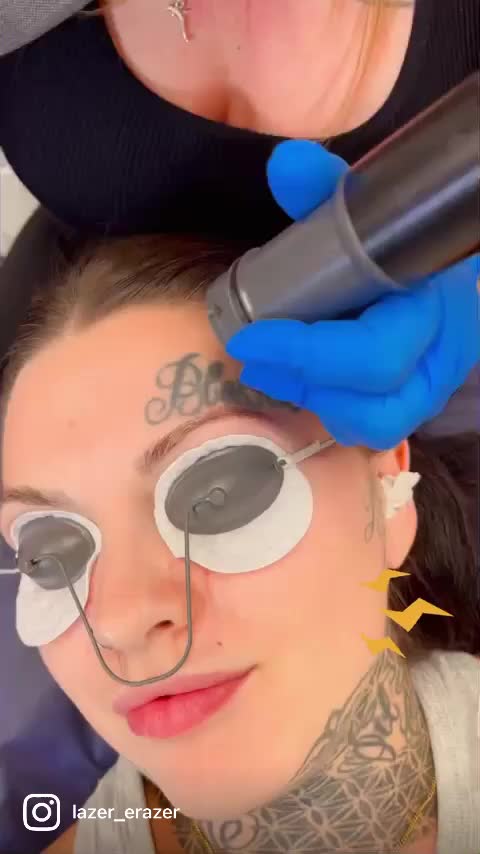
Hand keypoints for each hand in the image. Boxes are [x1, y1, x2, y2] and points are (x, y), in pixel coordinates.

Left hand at [226, 139, 479, 448]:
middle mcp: (440, 356)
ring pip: (376, 424)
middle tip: (253, 356)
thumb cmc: (401, 239)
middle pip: (376, 400)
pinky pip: (373, 429)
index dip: (307, 352)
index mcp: (432, 303)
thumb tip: (284, 163)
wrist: (446, 270)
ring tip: (274, 370)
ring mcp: (432, 387)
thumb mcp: (366, 209)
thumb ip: (326, 188)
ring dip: (315, 400)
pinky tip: (301, 383)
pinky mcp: (416, 403)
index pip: (374, 351)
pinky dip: (331, 409)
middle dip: (303, 378)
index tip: (250, 336)